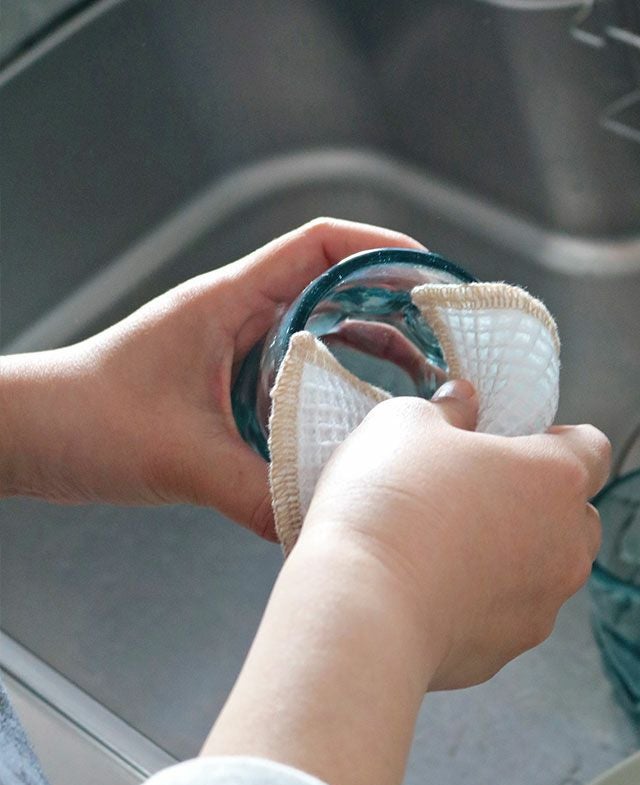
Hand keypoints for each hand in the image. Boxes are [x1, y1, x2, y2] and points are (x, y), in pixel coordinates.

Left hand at [0, 218, 423, 538]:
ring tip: (416, 378)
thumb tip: (315, 525)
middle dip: (392, 307)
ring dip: (369, 348)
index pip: (320, 246)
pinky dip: (334, 385)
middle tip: (439, 341)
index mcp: (230, 302)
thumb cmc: (82, 418)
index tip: (427, 275)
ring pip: (320, 331)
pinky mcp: (230, 383)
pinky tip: (355, 419)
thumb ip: (251, 491)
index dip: (380, 249)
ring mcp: (236, 348)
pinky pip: (297, 372)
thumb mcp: (177, 454)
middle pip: (335, 288)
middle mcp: (239, 316)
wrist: (28, 434)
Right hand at [202, 380, 610, 784]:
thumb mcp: (405, 423)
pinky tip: (431, 587)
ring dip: (515, 554)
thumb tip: (463, 403)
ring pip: (547, 569)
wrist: (361, 606)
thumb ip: (447, 407)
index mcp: (555, 477)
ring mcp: (541, 604)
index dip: (559, 441)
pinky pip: (507, 613)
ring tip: (451, 544)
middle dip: (542, 502)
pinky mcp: (506, 650)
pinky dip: (483, 600)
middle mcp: (566, 544)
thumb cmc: (389, 501)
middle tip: (481, 492)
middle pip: (577, 514)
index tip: (519, 442)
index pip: (593, 448)